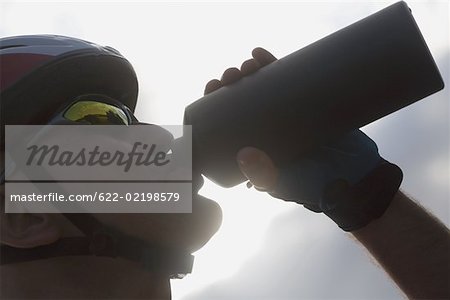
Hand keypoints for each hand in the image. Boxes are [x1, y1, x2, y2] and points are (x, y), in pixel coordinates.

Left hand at [205, 47, 401, 230]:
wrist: (353, 178)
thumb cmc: (311, 186)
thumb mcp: (280, 183)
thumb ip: (262, 175)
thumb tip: (243, 156)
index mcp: (252, 144)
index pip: (225, 119)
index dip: (214, 100)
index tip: (212, 86)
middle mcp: (265, 126)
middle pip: (240, 97)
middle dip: (232, 81)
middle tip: (231, 74)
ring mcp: (285, 113)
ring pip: (261, 85)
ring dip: (250, 70)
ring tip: (248, 62)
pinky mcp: (305, 104)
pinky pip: (287, 81)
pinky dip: (273, 64)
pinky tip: (259, 53)